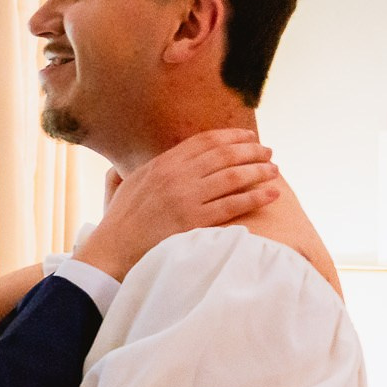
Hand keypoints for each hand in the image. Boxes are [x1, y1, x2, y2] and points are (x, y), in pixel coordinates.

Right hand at [75, 128, 279, 279]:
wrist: (111, 250)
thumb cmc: (119, 221)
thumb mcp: (128, 183)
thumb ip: (149, 168)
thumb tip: (159, 158)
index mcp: (162, 163)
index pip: (204, 141)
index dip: (231, 136)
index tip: (249, 138)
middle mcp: (176, 175)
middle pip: (224, 155)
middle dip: (251, 151)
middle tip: (269, 153)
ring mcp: (186, 198)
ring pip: (233, 176)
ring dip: (258, 171)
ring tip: (274, 171)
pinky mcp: (193, 222)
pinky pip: (233, 205)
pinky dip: (256, 197)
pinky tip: (272, 193)